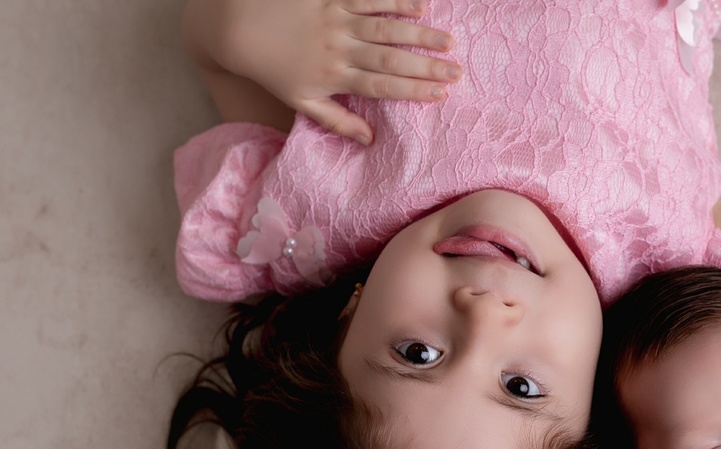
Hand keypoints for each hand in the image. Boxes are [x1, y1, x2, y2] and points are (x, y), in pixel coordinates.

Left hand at [185, 0, 461, 142]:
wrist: (239, 28)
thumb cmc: (273, 69)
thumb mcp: (302, 102)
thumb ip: (338, 121)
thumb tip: (370, 140)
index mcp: (335, 78)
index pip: (382, 86)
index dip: (413, 90)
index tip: (441, 94)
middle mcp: (340, 49)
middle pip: (391, 59)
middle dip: (427, 65)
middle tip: (457, 70)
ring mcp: (337, 20)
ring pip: (385, 28)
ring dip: (419, 34)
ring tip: (448, 41)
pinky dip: (395, 1)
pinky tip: (420, 5)